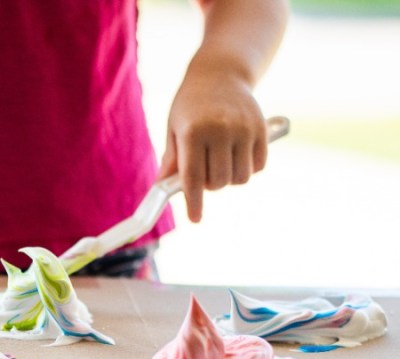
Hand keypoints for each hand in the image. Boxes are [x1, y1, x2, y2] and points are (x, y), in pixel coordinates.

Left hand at [158, 64, 267, 222]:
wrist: (221, 72)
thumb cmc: (190, 105)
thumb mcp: (174, 128)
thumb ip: (172, 159)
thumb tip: (163, 187)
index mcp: (192, 131)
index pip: (192, 177)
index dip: (194, 202)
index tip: (195, 219)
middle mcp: (220, 130)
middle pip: (218, 182)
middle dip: (210, 185)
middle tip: (204, 171)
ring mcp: (244, 129)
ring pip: (240, 178)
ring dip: (229, 178)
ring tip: (220, 161)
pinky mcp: (262, 128)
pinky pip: (258, 166)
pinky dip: (247, 168)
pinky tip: (238, 154)